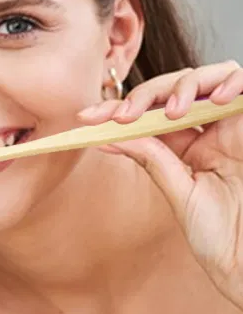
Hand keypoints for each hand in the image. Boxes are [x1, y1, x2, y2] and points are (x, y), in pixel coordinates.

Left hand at [78, 59, 242, 306]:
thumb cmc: (221, 236)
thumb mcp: (179, 193)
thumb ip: (153, 158)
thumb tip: (110, 134)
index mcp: (189, 146)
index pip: (150, 114)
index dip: (118, 110)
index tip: (86, 118)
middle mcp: (212, 130)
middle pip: (177, 88)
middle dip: (145, 94)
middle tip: (123, 115)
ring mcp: (236, 125)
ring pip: (211, 77)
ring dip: (185, 85)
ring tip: (172, 111)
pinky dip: (230, 82)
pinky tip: (213, 99)